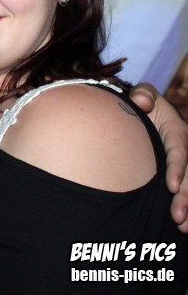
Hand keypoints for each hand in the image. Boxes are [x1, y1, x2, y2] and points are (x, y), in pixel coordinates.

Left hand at [130, 83, 187, 231]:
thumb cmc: (140, 105)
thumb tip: (143, 102)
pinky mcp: (180, 174)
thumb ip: (143, 94)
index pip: (180, 150)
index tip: (171, 186)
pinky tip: (183, 229)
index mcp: (177, 131)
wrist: (139, 115)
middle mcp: (184, 148)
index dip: (178, 168)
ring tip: (183, 228)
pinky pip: (186, 188)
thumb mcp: (143, 95)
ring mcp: (184, 164)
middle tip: (178, 217)